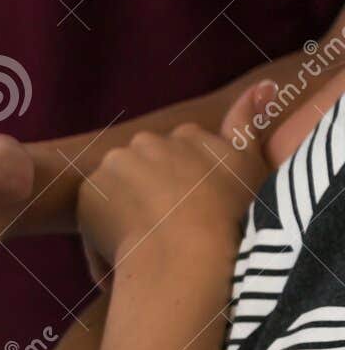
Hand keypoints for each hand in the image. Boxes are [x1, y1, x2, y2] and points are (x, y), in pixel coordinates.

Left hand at [77, 82, 274, 279]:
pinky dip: (102, 244)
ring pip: (116, 195)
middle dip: (150, 197)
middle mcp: (147, 140)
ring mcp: (115, 164)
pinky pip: (93, 221)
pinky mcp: (88, 193)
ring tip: (145, 252)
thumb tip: (262, 84)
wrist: (186, 250)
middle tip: (165, 234)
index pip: (179, 157)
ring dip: (124, 219)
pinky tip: (121, 265)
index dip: (183, 189)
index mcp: (187, 134)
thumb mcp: (250, 165)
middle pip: (143, 171)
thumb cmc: (229, 214)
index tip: (190, 213)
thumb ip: (247, 125)